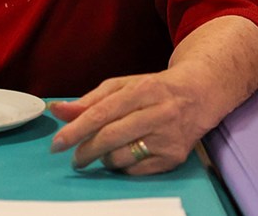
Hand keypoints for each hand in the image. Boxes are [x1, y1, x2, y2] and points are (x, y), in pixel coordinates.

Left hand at [47, 69, 217, 175]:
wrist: (200, 94)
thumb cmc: (155, 89)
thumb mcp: (123, 86)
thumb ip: (90, 100)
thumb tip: (57, 110)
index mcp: (144, 90)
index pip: (103, 112)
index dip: (76, 129)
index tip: (57, 144)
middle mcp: (159, 113)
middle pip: (111, 137)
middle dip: (85, 151)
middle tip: (74, 157)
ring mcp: (168, 137)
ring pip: (121, 157)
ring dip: (104, 158)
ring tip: (104, 151)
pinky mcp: (174, 157)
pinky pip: (135, 170)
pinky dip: (122, 166)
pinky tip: (124, 155)